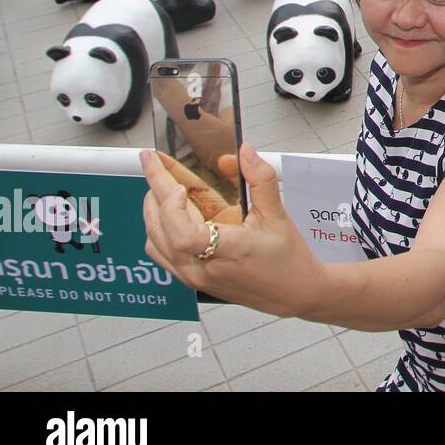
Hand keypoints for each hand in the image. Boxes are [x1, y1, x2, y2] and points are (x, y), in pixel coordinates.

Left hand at [141, 143, 328, 317]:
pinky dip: (157, 230)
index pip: (182, 234)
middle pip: (161, 230)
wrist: (292, 292)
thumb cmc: (287, 260)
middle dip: (154, 191)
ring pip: (154, 242)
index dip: (172, 208)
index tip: (177, 186)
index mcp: (226, 251)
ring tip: (158, 186)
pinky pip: (160, 254)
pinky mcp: (191, 280)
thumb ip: (260, 180)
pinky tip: (168, 215)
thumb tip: (245, 153)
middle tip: (153, 164)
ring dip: (151, 211)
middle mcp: (203, 268)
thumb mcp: (278, 215)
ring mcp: (193, 277)